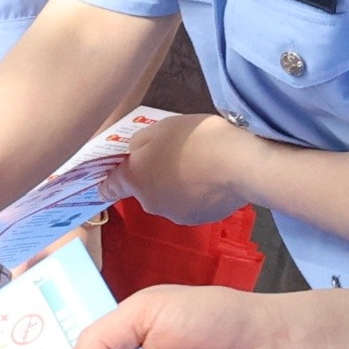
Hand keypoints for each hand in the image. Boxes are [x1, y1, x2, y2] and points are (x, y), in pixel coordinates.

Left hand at [116, 113, 265, 227]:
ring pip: (168, 198)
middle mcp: (149, 203)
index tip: (110, 179)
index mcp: (134, 179)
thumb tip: (135, 153)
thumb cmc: (195, 140)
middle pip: (144, 189)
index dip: (109, 181)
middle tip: (174, 155)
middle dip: (153, 176)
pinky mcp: (199, 219)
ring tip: (199, 166)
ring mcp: (174, 214)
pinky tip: (213, 179)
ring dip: (176, 186)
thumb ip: (141, 142)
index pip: (110, 186)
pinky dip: (197, 194)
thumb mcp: (161, 128)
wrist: (238, 164)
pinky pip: (191, 204)